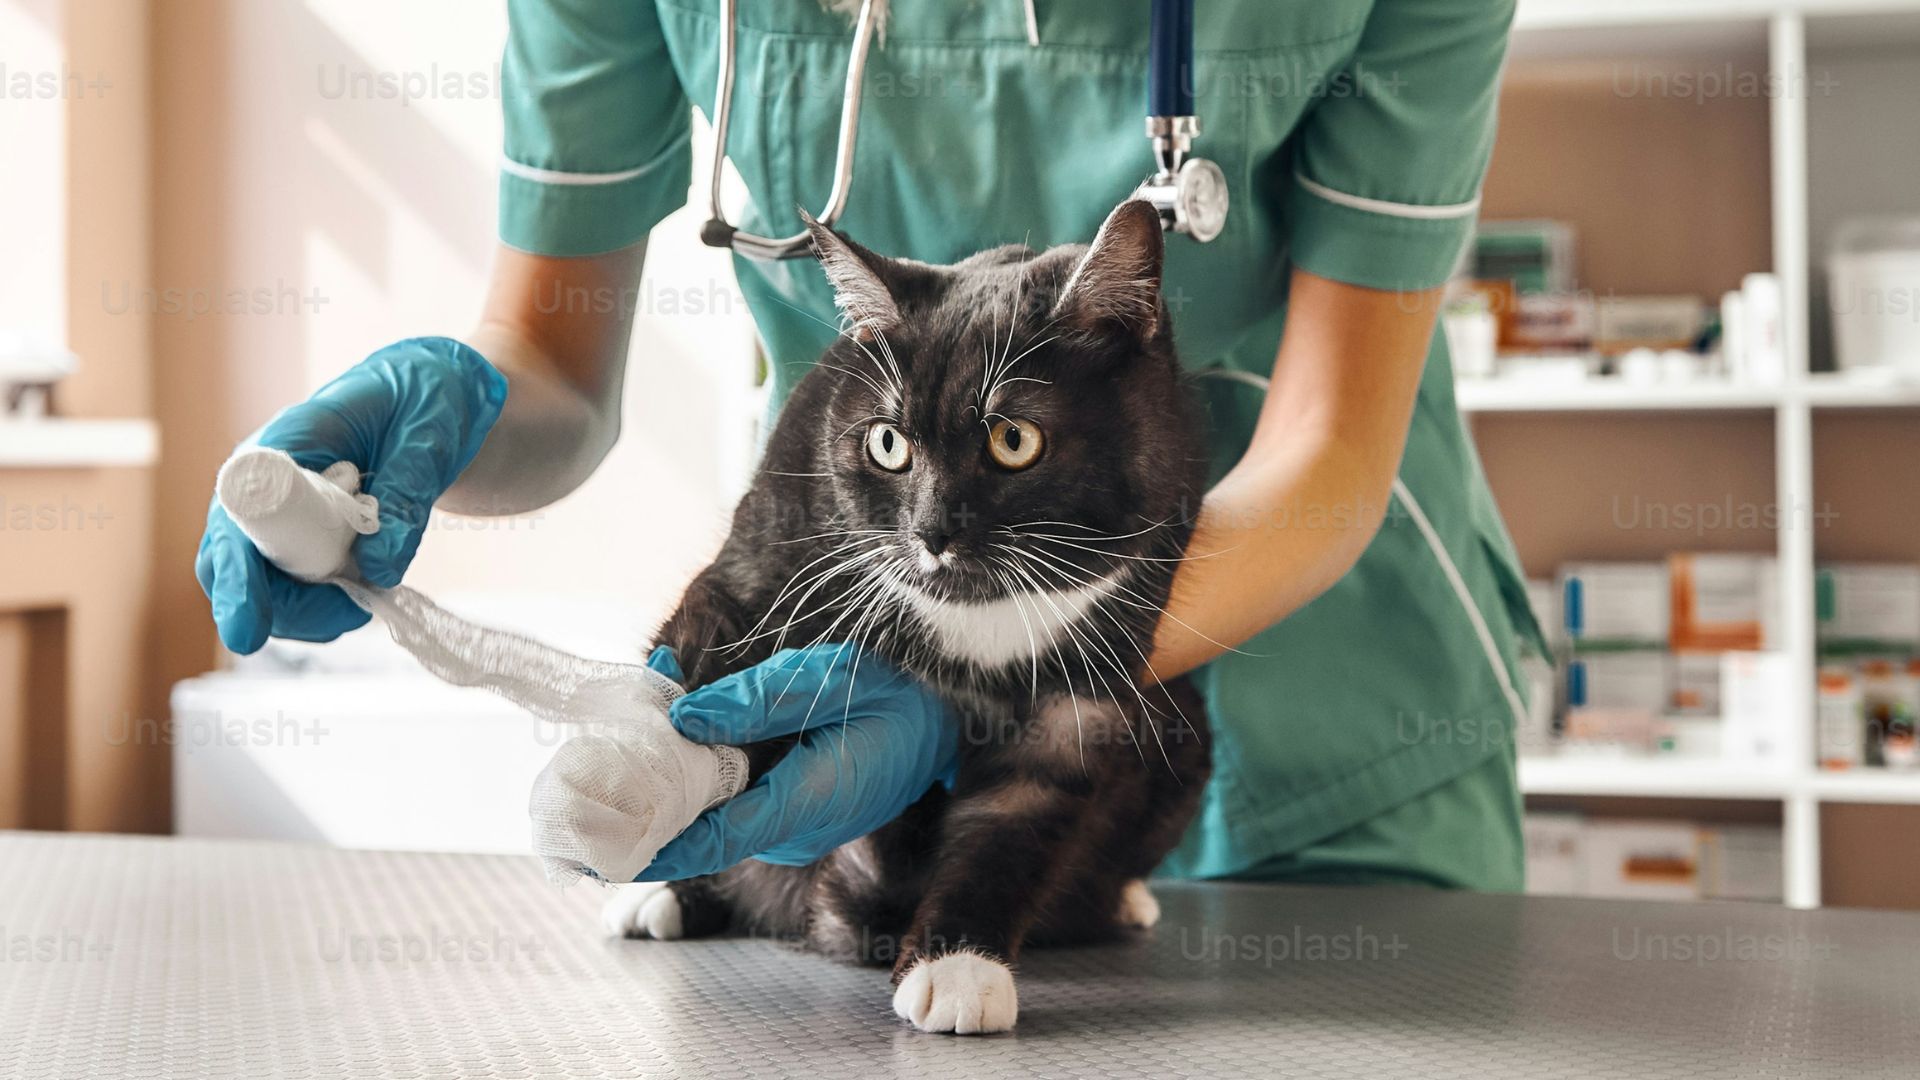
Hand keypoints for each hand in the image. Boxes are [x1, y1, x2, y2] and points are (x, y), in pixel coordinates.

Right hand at [195, 337, 506, 652]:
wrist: (436, 394)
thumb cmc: (426, 394)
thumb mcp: (429, 430)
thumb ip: (406, 491)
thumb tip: (378, 567)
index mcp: (286, 441)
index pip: (238, 514)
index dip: (239, 573)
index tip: (248, 625)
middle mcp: (266, 480)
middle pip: (234, 561)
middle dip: (276, 607)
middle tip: (346, 615)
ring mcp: (279, 510)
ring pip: (263, 584)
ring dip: (308, 610)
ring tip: (365, 599)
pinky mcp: (303, 532)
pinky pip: (293, 585)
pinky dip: (324, 603)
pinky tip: (363, 593)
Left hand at [636, 644, 960, 880]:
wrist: (944, 725)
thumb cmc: (897, 697)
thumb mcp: (832, 678)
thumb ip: (758, 699)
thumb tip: (683, 717)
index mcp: (807, 803)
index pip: (716, 839)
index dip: (656, 845)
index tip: (604, 846)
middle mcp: (792, 829)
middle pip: (704, 829)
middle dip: (645, 809)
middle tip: (583, 789)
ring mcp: (791, 827)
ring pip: (715, 816)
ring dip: (669, 787)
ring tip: (615, 749)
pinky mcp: (789, 815)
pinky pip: (732, 804)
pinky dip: (695, 779)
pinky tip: (667, 739)